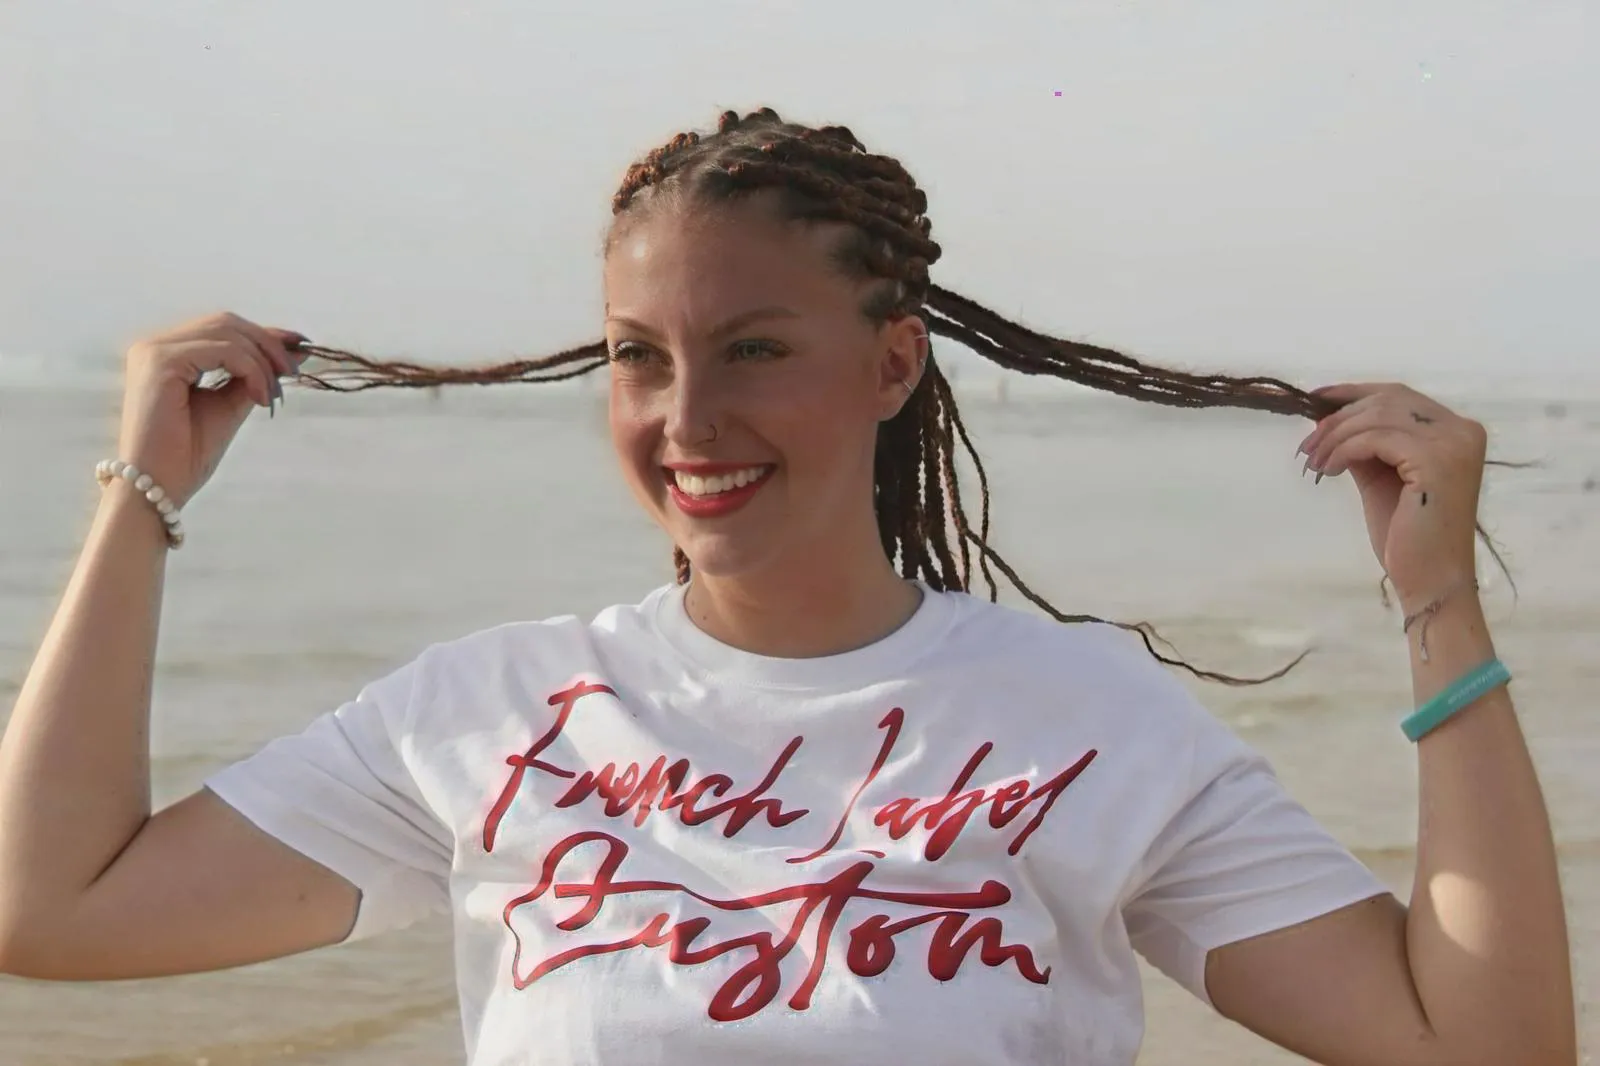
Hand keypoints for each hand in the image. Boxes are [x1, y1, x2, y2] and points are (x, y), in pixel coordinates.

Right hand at [117, 312, 304, 509]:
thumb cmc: (186, 455)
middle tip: (293, 372)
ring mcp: (154, 351)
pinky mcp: (160, 362)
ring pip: (228, 334)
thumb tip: (294, 352)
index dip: (265, 334)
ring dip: (262, 361)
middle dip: (268, 345)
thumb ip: (254, 376)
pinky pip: (223, 350)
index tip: (301, 345)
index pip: (223, 329)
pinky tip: (260, 397)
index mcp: (167, 353)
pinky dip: (251, 369)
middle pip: (227, 323)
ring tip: (273, 394)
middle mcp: (155, 345)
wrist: (158, 488)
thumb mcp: (231, 406)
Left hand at [1297, 383, 1486, 610]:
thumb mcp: (1381, 478)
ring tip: (1314, 461)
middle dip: (1338, 418)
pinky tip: (1329, 469)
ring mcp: (1452, 444)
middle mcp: (1462, 430)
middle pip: (1386, 400)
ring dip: (1335, 435)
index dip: (1353, 392)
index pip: (1398, 395)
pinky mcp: (1435, 461)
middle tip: (1307, 444)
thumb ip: (1365, 446)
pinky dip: (1344, 449)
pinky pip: (1374, 439)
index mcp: (1456, 431)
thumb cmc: (1408, 537)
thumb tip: (1328, 420)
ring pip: (1377, 416)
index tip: (1315, 400)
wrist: (1430, 580)